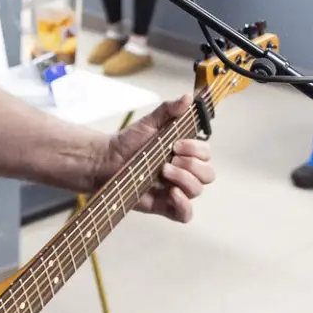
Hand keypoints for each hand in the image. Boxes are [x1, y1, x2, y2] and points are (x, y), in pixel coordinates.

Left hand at [87, 97, 215, 222]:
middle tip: (171, 158)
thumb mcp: (148, 123)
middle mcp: (183, 172)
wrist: (105, 161)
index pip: (206, 154)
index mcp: (184, 153)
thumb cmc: (127, 142)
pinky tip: (172, 193)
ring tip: (164, 171)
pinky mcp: (164, 206)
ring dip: (185, 179)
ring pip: (198, 191)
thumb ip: (168, 110)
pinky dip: (184, 206)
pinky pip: (185, 215)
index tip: (177, 144)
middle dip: (193, 165)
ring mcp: (175, 190)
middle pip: (208, 174)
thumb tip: (187, 98)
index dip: (197, 149)